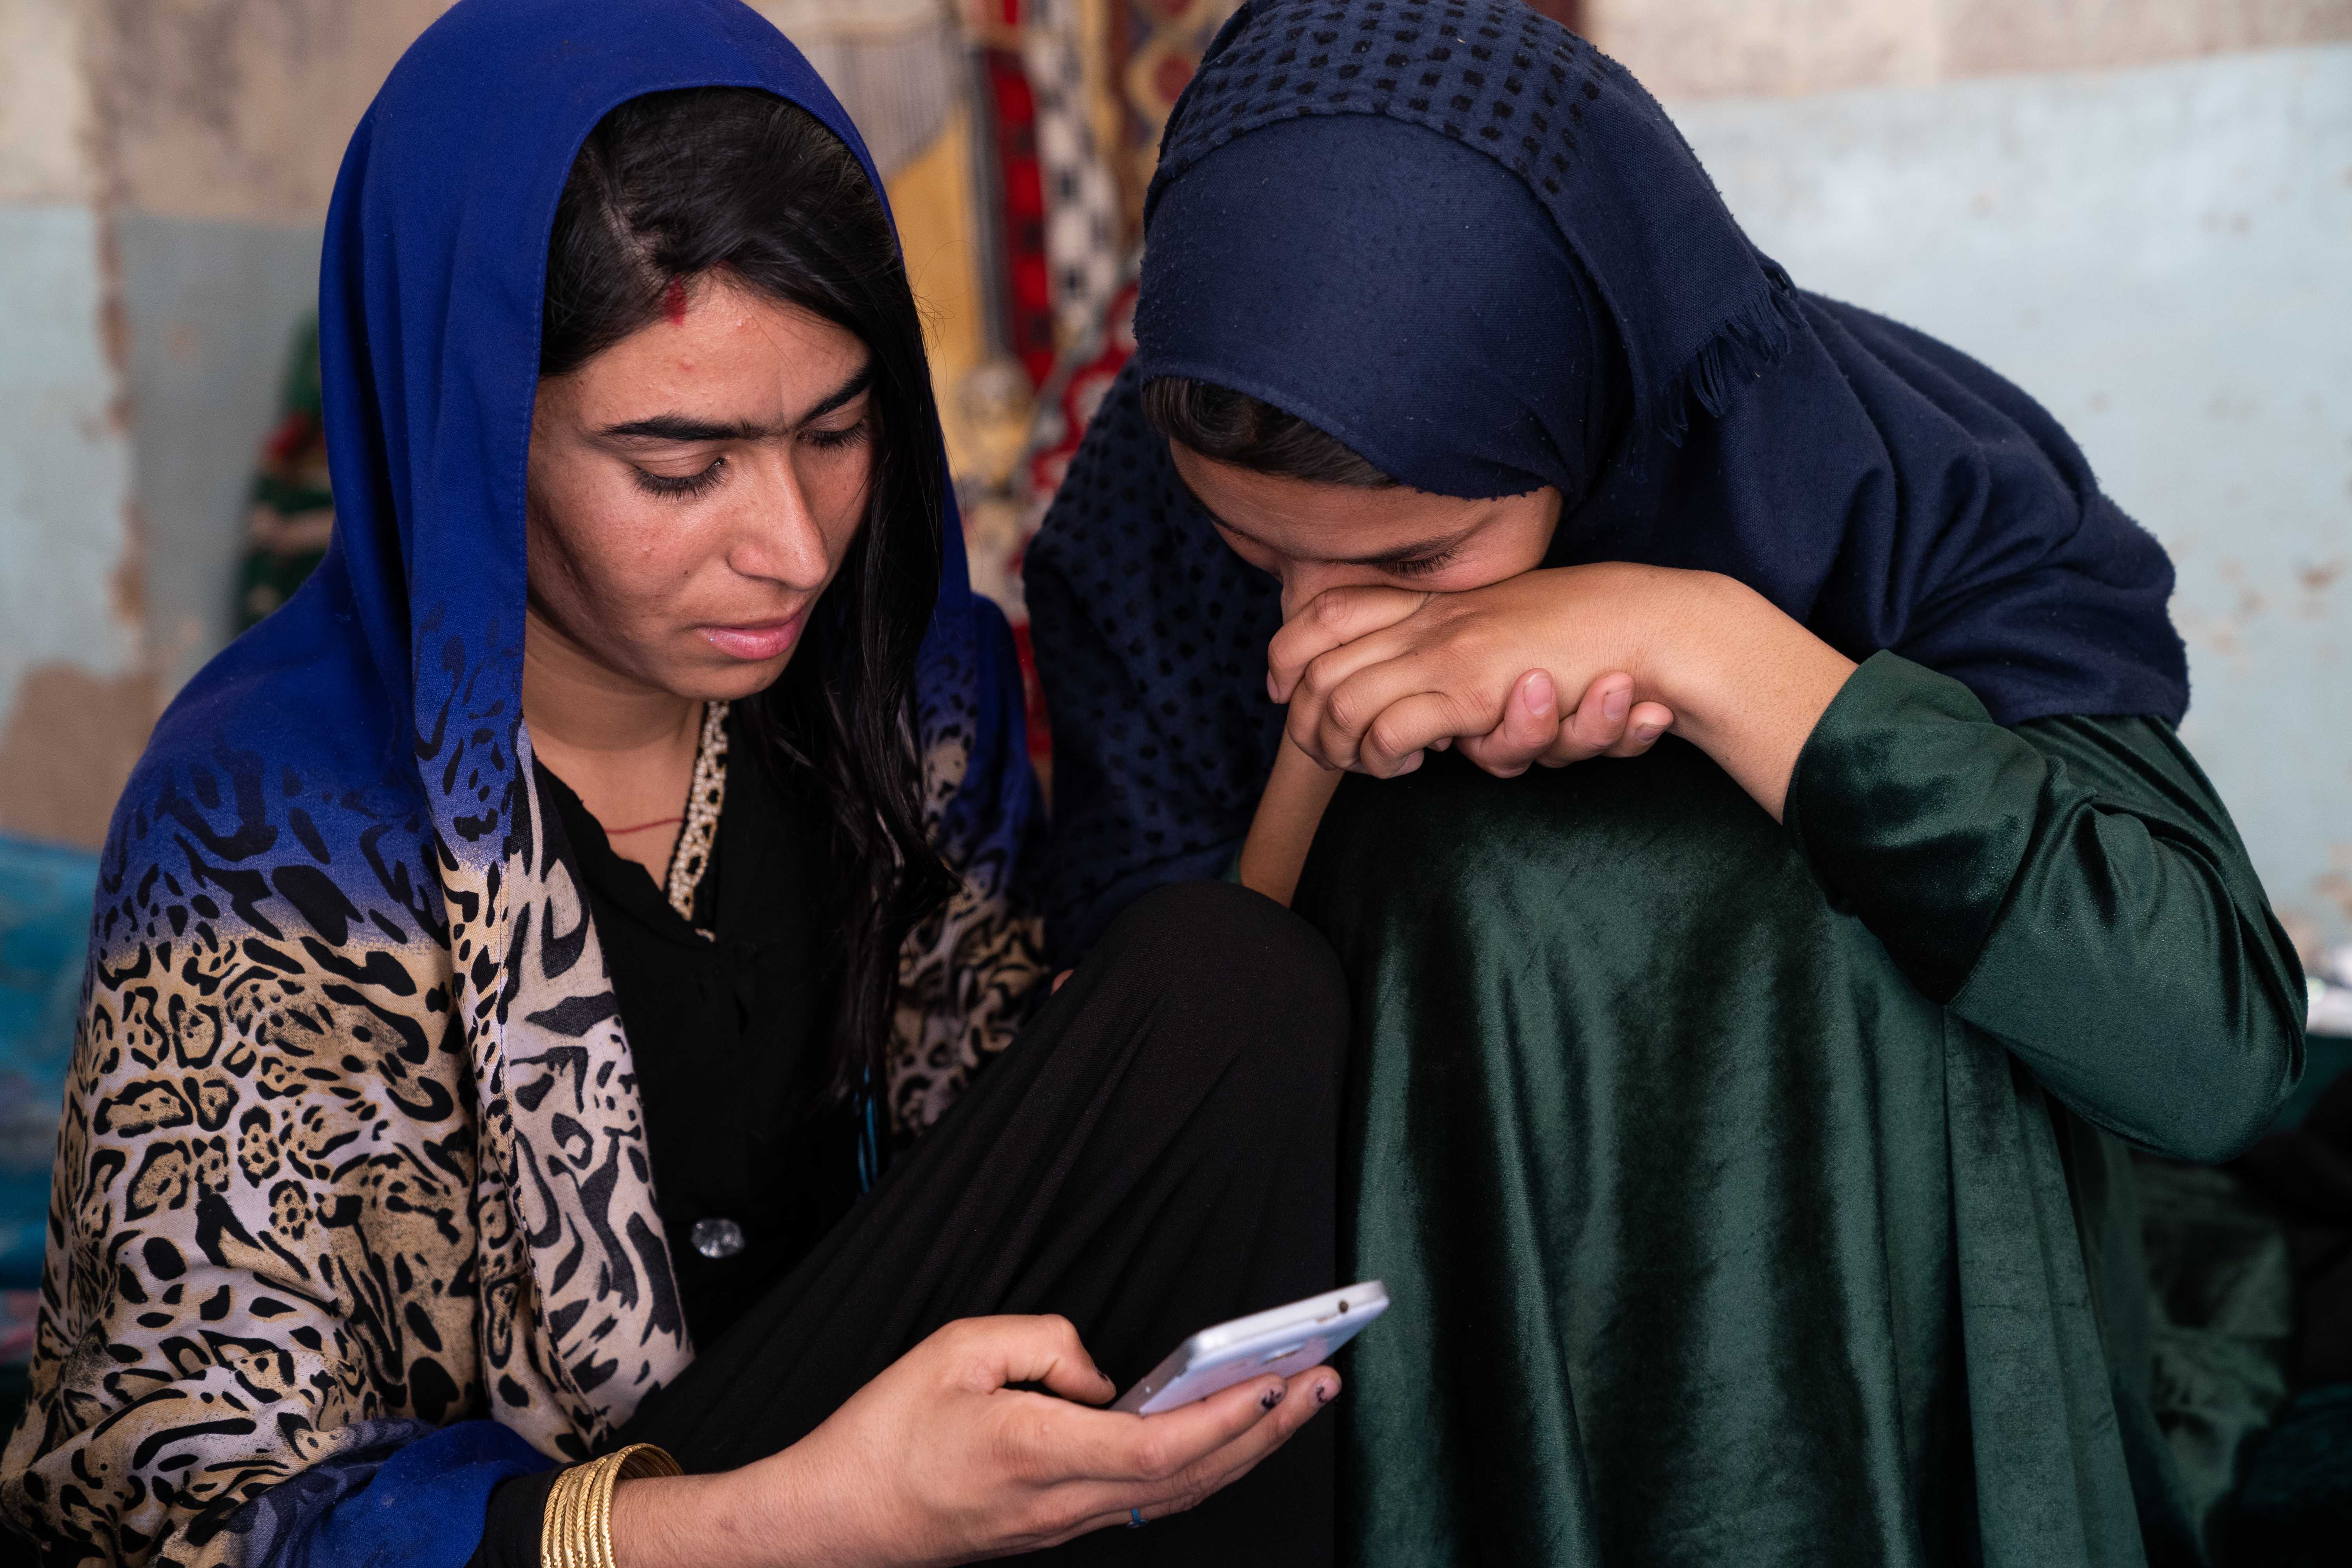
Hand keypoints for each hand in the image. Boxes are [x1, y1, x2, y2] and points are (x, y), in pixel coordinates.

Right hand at [609, 1314, 1336, 1567]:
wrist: (836, 1519)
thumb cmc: (883, 1436)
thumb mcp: (954, 1349)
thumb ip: (1042, 1342)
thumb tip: (1103, 1371)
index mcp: (1034, 1451)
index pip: (1156, 1447)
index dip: (1224, 1418)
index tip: (1273, 1381)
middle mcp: (1060, 1500)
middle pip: (1190, 1476)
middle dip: (1267, 1430)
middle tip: (1321, 1382)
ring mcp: (1062, 1522)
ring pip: (1178, 1493)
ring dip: (1246, 1449)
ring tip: (1294, 1403)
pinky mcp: (1056, 1526)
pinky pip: (1149, 1498)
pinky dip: (1203, 1468)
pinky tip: (1227, 1438)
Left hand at [1265, 574, 1679, 779]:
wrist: (1646, 620)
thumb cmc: (1582, 635)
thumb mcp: (1505, 631)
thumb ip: (1461, 646)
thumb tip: (1427, 686)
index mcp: (1432, 603)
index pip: (1327, 613)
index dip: (1287, 654)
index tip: (1284, 692)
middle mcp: (1427, 619)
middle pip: (1313, 663)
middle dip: (1303, 720)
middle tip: (1327, 754)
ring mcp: (1445, 650)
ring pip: (1338, 701)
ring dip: (1339, 746)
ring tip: (1370, 764)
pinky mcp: (1471, 688)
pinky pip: (1389, 729)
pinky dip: (1384, 757)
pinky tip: (1414, 763)